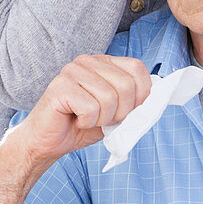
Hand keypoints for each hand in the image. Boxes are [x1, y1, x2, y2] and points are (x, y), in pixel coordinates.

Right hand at [15, 55, 151, 165]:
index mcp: (103, 62)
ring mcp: (72, 71)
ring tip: (86, 119)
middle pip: (127, 86)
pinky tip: (75, 119)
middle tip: (101, 119)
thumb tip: (156, 100)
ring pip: (110, 99)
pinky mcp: (60, 86)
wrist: (46, 142)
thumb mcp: (116, 113)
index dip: (141, 96)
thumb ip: (134, 103)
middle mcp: (88, 61)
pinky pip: (91, 108)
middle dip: (120, 112)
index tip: (125, 112)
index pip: (138, 69)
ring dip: (101, 119)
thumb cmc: (80, 126)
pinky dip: (86, 122)